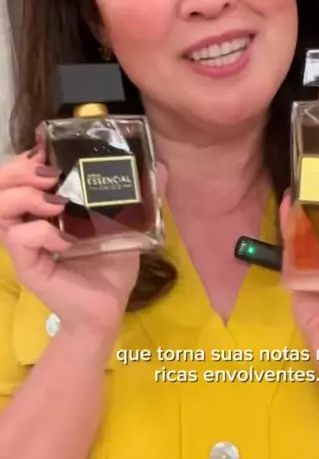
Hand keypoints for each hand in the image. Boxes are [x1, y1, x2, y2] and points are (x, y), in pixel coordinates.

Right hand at [0, 145, 140, 338]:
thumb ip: (139, 197)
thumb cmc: (109, 268)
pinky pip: (20, 239)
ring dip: (26, 196)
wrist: (107, 310)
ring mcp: (25, 245)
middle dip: (19, 170)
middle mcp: (28, 222)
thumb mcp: (125, 225)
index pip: (19, 174)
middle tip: (49, 172)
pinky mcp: (29, 266)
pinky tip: (64, 239)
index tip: (48, 148)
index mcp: (45, 208)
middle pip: (0, 185)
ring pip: (1, 208)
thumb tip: (162, 168)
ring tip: (55, 201)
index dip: (27, 158)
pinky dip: (41, 232)